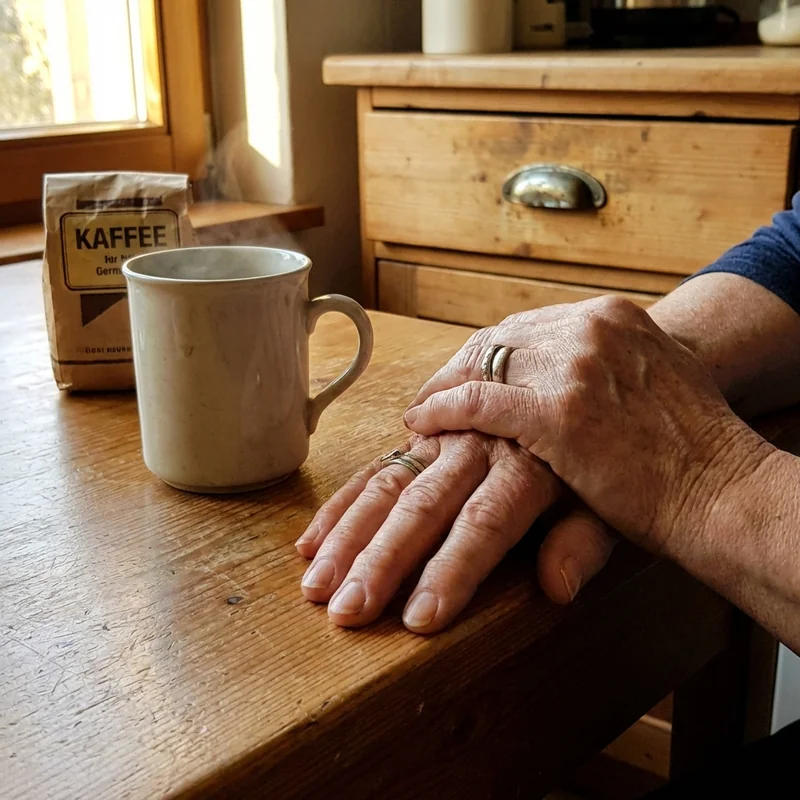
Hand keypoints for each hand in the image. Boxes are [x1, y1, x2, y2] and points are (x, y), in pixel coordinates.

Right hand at [296, 432, 614, 632]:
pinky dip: (343, 503)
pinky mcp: (422, 436)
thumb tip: (558, 587)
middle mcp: (479, 444)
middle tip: (347, 610)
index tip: (419, 618)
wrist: (584, 382)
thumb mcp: (608, 501)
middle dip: (382, 559)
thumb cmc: (602, 459)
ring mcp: (444, 437)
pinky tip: (312, 540)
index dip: (452, 568)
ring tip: (315, 584)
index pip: (485, 520)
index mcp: (529, 463)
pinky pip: (377, 465)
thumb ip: (582, 540)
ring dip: (348, 535)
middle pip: (425, 503)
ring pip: (390, 483)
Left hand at [404, 297, 770, 553]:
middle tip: (432, 394)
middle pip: (498, 339)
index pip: (527, 325)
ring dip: (442, 389)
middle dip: (459, 367)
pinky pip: (478, 402)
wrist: (724, 490)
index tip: (465, 373)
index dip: (488, 352)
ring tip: (422, 410)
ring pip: (481, 364)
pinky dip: (443, 413)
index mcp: (614, 316)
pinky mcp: (557, 412)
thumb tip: (563, 381)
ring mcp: (574, 366)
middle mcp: (592, 329)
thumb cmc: (692, 450)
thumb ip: (606, 368)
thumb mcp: (653, 382)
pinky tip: (422, 425)